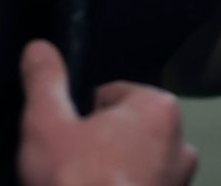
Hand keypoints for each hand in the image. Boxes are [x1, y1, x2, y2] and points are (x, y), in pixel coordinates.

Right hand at [18, 40, 196, 185]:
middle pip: (127, 131)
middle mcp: (181, 144)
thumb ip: (44, 80)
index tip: (68, 140)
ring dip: (112, 176)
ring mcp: (180, 185)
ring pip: (136, 166)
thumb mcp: (45, 124)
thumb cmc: (75, 184)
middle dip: (101, 146)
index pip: (113, 95)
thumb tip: (39, 48)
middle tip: (72, 168)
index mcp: (159, 109)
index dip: (84, 115)